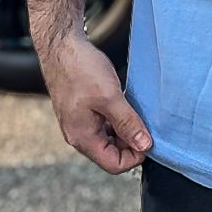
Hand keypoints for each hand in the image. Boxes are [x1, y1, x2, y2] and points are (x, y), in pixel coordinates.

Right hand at [40, 33, 151, 174]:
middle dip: (131, 142)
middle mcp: (78, 135)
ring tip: (136, 111)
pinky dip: (117, 119)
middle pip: (111, 153)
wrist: (61, 46)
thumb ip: (127, 123)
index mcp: (82, 138)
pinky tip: (125, 104)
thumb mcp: (110, 96)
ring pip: (109, 138)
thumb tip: (144, 145)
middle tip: (147, 123)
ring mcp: (79, 123)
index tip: (150, 138)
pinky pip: (104, 124)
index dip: (135, 156)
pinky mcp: (82, 111)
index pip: (114, 165)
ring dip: (125, 129)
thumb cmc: (81, 69)